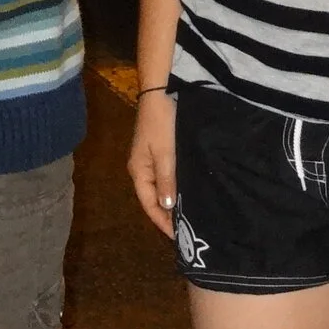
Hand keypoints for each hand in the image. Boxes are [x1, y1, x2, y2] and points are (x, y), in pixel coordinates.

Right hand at [127, 89, 177, 236]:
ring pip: (161, 188)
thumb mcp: (165, 153)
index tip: (178, 236)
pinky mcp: (160, 151)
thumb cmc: (161, 123)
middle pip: (153, 198)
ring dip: (173, 201)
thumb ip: (166, 180)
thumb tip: (167, 206)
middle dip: (168, 214)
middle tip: (187, 230)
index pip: (148, 204)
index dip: (162, 221)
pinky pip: (166, 176)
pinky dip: (175, 187)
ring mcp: (150, 160)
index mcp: (138, 171)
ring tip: (190, 215)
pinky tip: (187, 191)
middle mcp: (142, 168)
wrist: (160, 91)